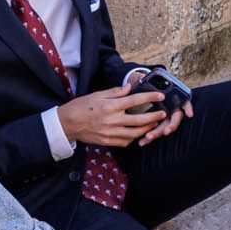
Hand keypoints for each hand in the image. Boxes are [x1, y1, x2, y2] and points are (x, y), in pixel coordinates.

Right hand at [57, 87, 172, 148]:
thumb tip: (129, 87)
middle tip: (163, 114)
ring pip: (134, 134)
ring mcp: (110, 133)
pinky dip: (133, 138)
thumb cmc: (81, 106)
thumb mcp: (97, 95)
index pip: (134, 101)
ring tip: (153, 124)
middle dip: (153, 117)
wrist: (67, 124)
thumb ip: (115, 92)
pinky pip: (125, 142)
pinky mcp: (107, 142)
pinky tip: (137, 133)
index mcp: (110, 106)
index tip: (159, 95)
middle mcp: (112, 120)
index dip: (149, 97)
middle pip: (139, 120)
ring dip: (146, 129)